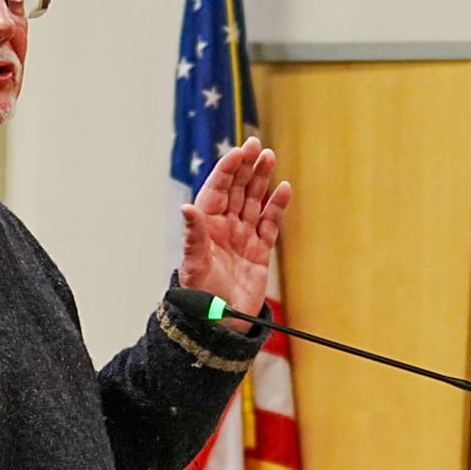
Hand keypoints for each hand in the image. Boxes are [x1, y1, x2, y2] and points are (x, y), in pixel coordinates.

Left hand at [177, 137, 290, 327]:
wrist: (221, 324)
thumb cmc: (201, 296)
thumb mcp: (194, 265)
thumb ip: (194, 235)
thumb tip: (186, 207)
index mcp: (206, 226)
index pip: (217, 190)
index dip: (227, 170)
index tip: (238, 152)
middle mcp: (224, 227)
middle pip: (237, 190)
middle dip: (246, 167)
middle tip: (257, 145)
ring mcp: (243, 237)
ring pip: (253, 201)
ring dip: (261, 180)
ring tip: (270, 158)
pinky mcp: (259, 251)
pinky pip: (269, 223)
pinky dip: (276, 207)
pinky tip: (283, 189)